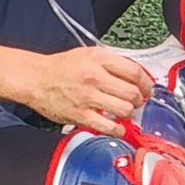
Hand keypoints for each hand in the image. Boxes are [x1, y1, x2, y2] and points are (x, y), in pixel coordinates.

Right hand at [24, 46, 153, 136]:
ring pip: (125, 110)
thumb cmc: (61, 67)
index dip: (146, 83)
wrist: (36, 79)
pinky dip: (118, 129)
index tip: (147, 89)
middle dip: (140, 100)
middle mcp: (94, 77)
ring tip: (125, 112)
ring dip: (129, 114)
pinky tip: (117, 127)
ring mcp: (88, 97)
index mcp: (98, 59)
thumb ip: (112, 63)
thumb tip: (135, 75)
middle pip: (133, 93)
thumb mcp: (89, 54)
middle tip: (137, 101)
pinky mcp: (81, 115)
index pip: (134, 71)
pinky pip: (109, 126)